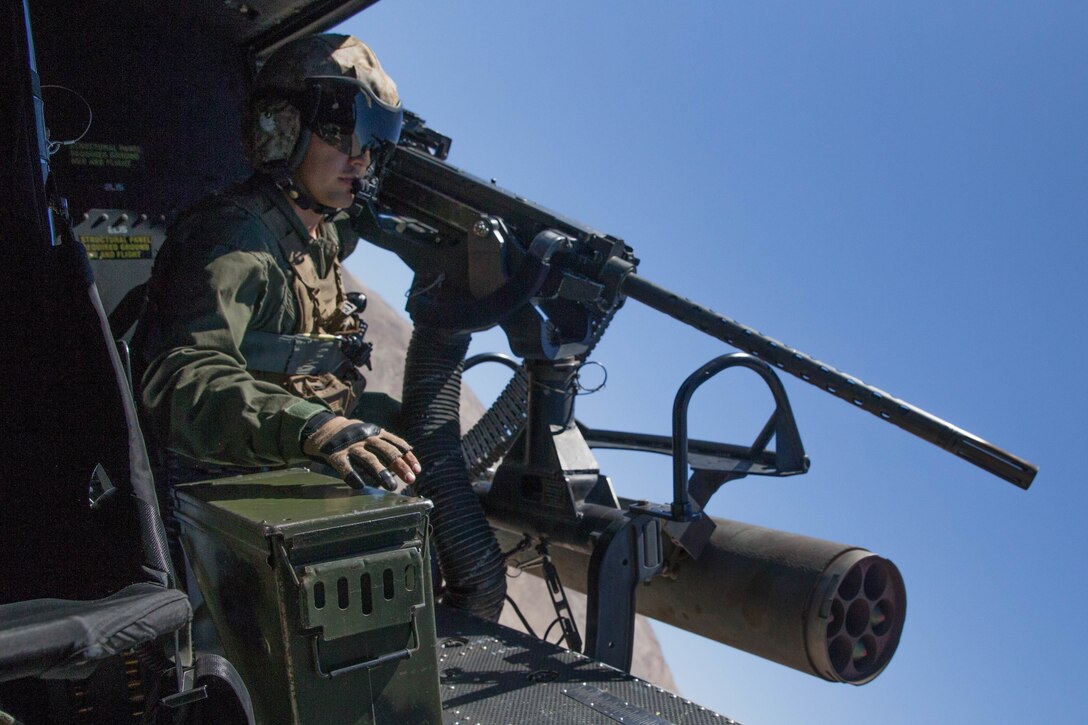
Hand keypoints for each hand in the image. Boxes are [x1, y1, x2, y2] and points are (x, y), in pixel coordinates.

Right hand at [302, 413, 420, 490]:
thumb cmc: (353, 436)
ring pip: (368, 459)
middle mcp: (365, 438)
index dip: (408, 457)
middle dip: (400, 465)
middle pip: (386, 451)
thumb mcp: (371, 434)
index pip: (396, 444)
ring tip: (391, 487)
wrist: (323, 428)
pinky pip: (345, 466)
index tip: (417, 470)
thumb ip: (386, 443)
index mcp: (376, 432)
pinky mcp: (335, 455)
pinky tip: (359, 486)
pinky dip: (352, 476)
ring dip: (381, 473)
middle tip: (410, 479)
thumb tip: (409, 455)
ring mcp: (350, 446)